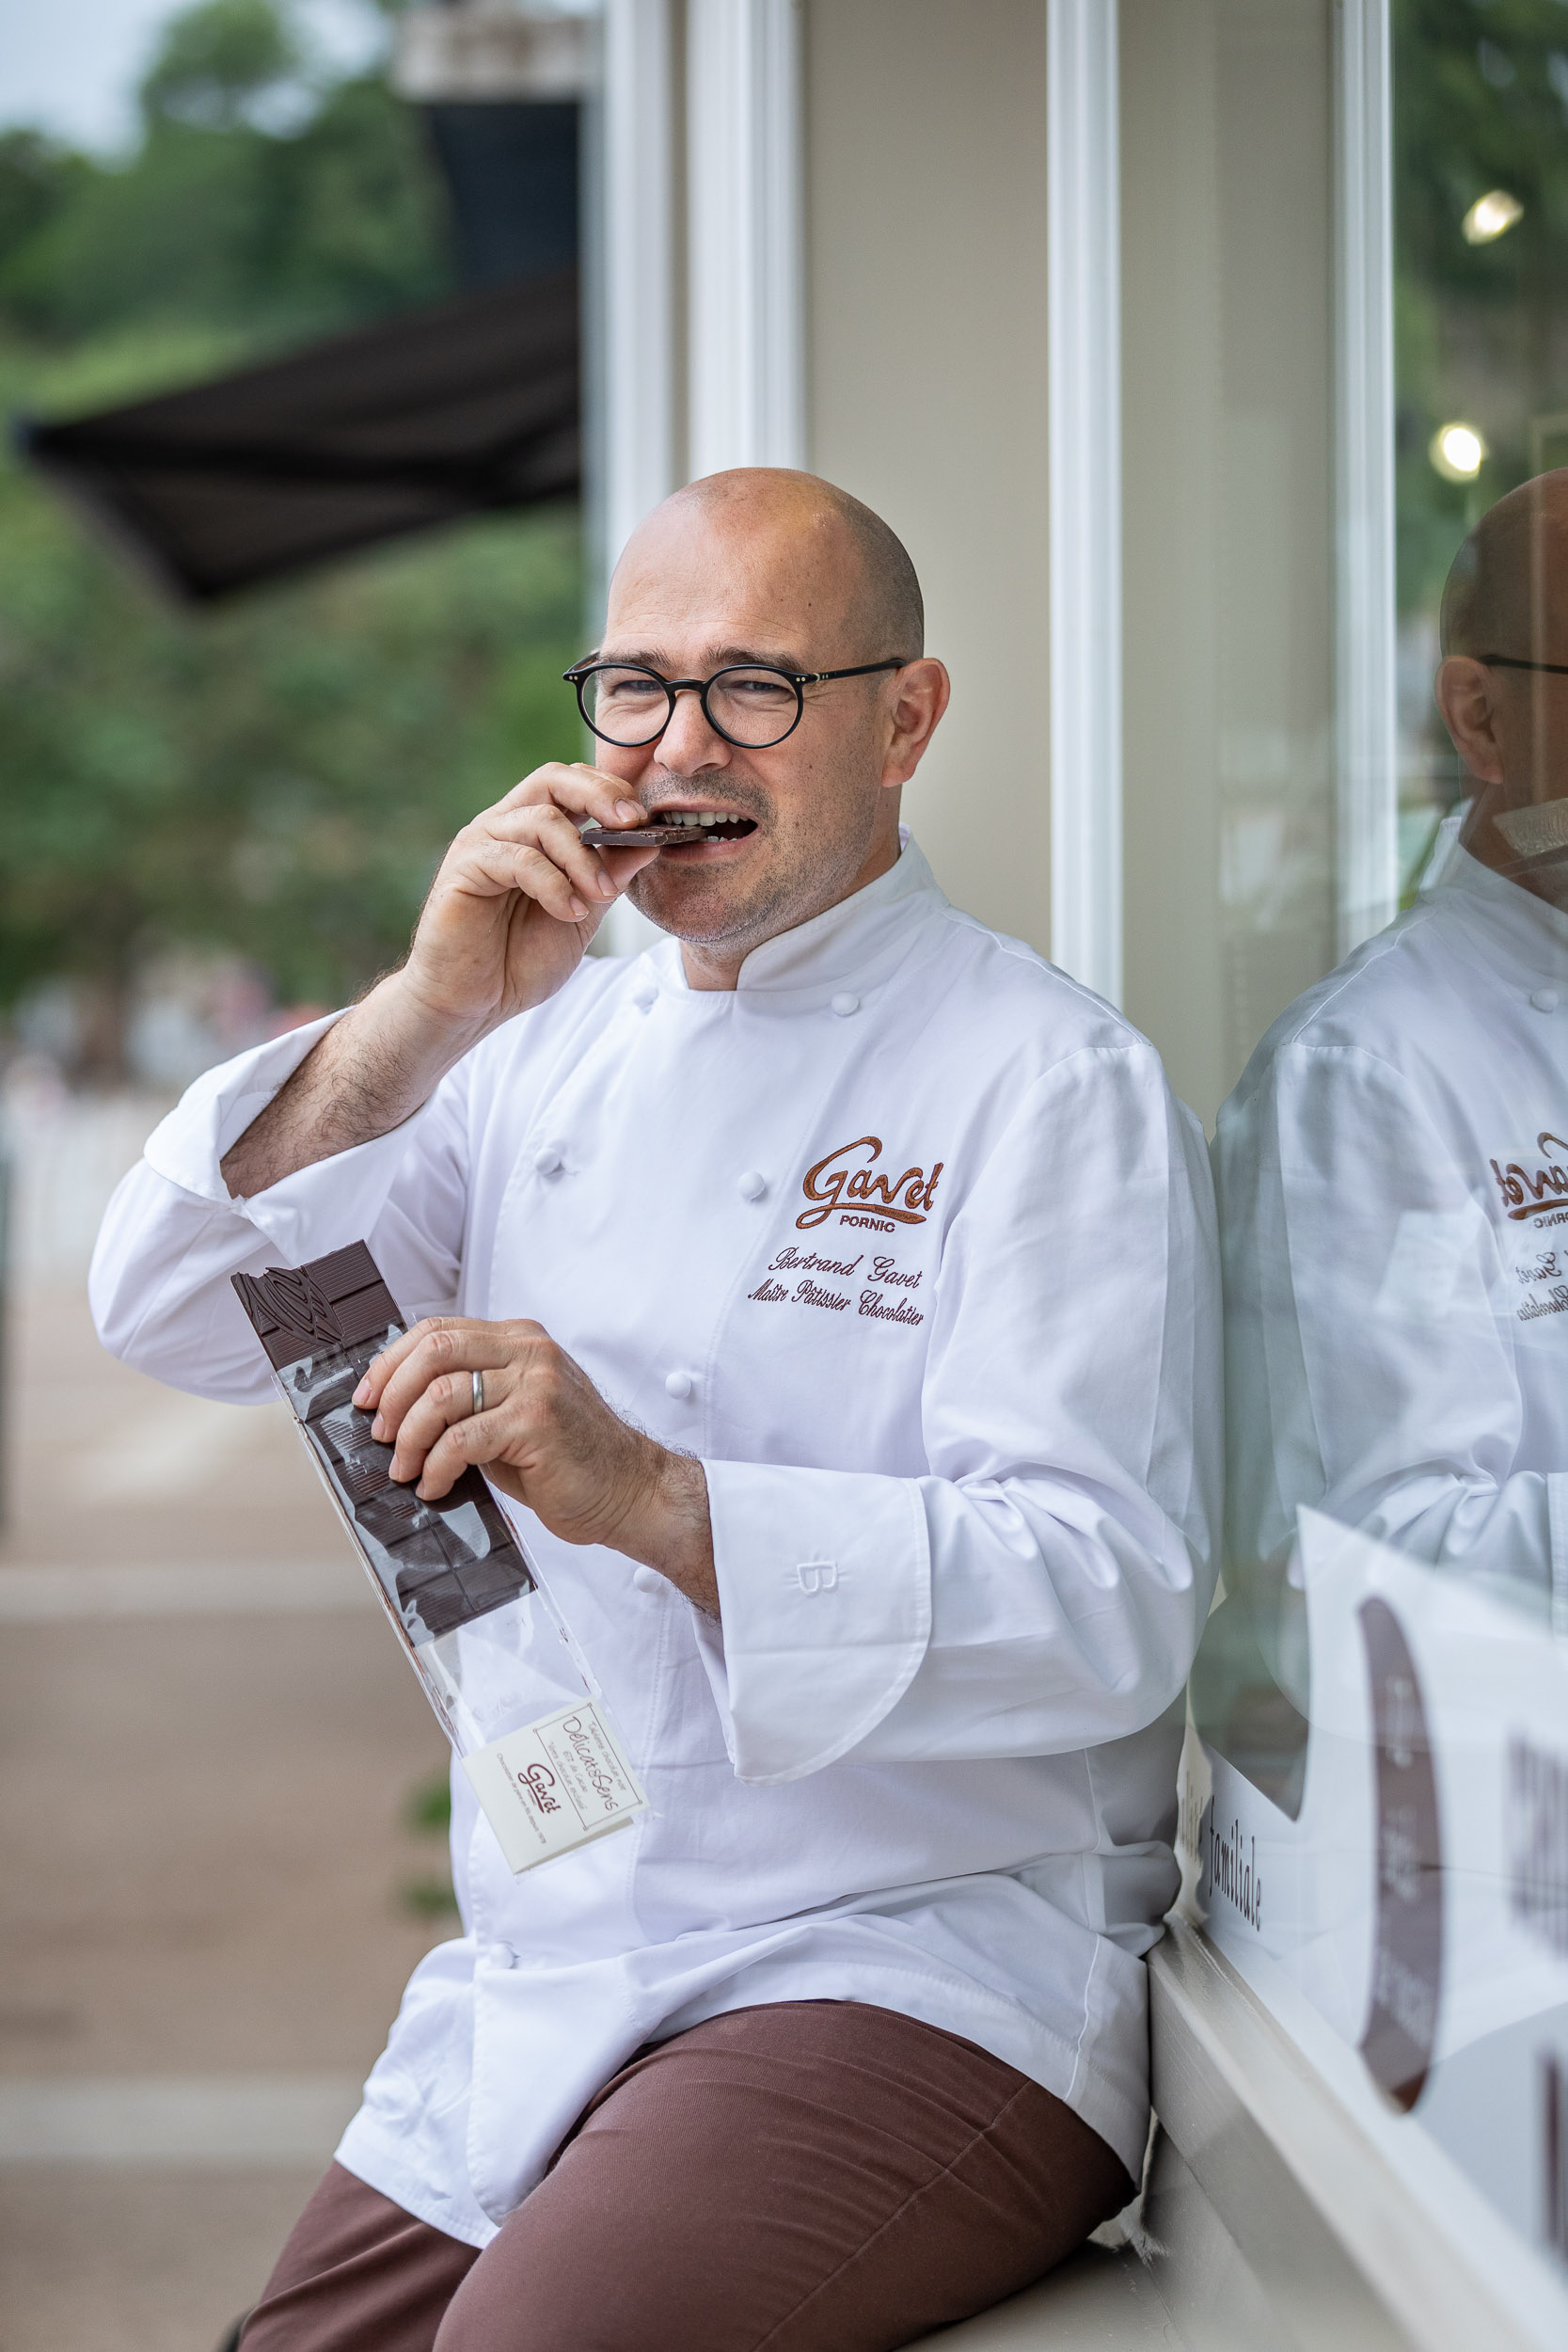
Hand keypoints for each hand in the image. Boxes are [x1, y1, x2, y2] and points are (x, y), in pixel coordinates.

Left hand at [355, 1316, 717, 1613]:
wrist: (628, 1490)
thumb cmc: (566, 1460)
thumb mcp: (511, 1413)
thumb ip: (468, 1397)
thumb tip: (396, 1408)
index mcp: (520, 1340)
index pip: (438, 1330)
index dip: (391, 1362)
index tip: (368, 1397)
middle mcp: (529, 1351)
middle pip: (434, 1349)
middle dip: (392, 1395)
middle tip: (381, 1434)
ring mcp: (536, 1382)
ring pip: (441, 1395)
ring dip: (410, 1439)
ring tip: (406, 1470)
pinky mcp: (537, 1421)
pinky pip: (462, 1439)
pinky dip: (436, 1466)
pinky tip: (435, 1485)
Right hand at [397, 762, 662, 1040]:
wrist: (472, 1003)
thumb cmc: (518, 959)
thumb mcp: (582, 912)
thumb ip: (610, 875)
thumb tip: (652, 842)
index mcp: (531, 831)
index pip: (571, 783)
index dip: (610, 791)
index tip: (646, 821)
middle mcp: (503, 827)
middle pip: (553, 778)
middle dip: (599, 796)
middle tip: (632, 823)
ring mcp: (481, 844)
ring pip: (541, 821)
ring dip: (582, 858)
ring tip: (599, 896)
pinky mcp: (464, 869)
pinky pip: (518, 859)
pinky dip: (554, 884)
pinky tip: (569, 911)